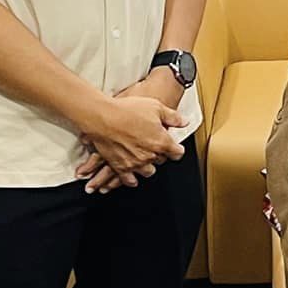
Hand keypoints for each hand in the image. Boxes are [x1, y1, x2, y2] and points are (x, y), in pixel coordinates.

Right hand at [78, 69, 186, 189]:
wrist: (103, 117)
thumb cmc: (128, 110)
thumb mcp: (156, 107)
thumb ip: (173, 117)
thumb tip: (184, 122)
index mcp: (161, 142)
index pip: (177, 153)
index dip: (177, 149)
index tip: (175, 148)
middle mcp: (149, 156)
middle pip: (162, 161)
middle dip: (161, 154)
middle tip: (155, 147)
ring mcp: (134, 163)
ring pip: (148, 171)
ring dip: (148, 166)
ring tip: (145, 159)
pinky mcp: (120, 167)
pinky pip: (129, 180)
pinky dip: (131, 179)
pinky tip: (132, 176)